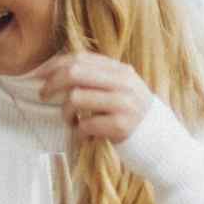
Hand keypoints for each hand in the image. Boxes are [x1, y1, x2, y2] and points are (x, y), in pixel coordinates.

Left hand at [33, 54, 157, 159]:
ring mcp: (124, 104)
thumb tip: (54, 69)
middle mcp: (123, 83)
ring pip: (75, 98)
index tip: (39, 75)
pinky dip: (79, 132)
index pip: (80, 58)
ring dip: (66, 113)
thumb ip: (97, 77)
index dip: (54, 65)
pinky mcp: (121, 126)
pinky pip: (85, 124)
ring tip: (72, 122)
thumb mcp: (121, 89)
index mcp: (121, 71)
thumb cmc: (132, 116)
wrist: (164, 144)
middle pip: (74, 73)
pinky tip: (85, 136)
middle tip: (43, 94)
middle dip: (52, 83)